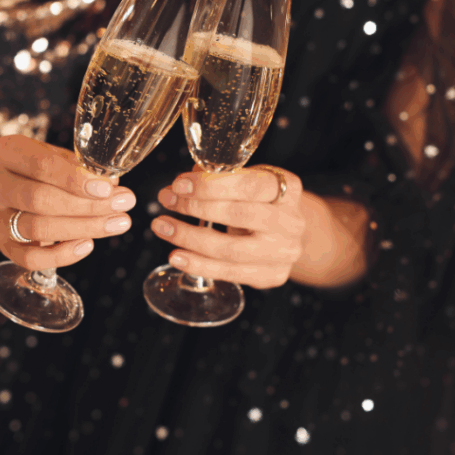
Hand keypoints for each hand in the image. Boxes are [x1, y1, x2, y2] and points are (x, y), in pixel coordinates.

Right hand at [0, 135, 135, 269]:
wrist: (16, 185)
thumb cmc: (43, 169)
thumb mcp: (60, 157)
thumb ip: (82, 168)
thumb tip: (112, 185)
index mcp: (6, 152)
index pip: (40, 165)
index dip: (75, 179)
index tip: (107, 188)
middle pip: (38, 199)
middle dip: (86, 206)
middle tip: (121, 206)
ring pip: (36, 228)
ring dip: (82, 228)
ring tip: (116, 223)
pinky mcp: (1, 244)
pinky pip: (29, 258)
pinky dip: (61, 255)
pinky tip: (87, 245)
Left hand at [150, 165, 305, 288]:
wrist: (287, 235)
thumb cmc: (260, 203)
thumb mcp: (249, 182)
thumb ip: (220, 178)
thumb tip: (183, 183)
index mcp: (290, 189)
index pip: (251, 185)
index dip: (212, 185)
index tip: (180, 183)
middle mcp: (291, 222)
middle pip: (240, 216)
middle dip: (197, 207)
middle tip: (167, 200)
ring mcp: (285, 253)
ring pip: (232, 249)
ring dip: (191, 238)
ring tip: (162, 228)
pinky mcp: (273, 276)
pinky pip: (230, 273)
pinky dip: (199, 266)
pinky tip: (177, 257)